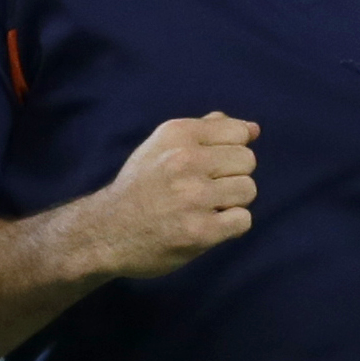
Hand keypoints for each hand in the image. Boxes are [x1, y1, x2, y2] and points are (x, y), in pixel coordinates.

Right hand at [75, 113, 258, 278]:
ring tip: (204, 208)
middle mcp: (184, 161)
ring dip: (231, 202)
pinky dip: (230, 226)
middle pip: (248, 161)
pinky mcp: (200, 231)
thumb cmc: (141, 186)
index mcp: (177, 134)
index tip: (210, 165)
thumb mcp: (162, 146)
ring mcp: (193, 197)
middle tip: (204, 189)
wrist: (106, 231)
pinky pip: (243, 220)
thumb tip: (253, 128)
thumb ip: (207, 131)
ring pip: (248, 190)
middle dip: (232, 176)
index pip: (240, 132)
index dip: (231, 150)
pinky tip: (207, 225)